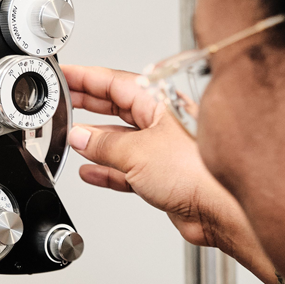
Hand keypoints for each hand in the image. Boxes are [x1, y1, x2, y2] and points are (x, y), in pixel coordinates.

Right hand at [63, 64, 276, 283]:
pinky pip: (125, 169)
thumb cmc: (198, 172)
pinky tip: (90, 170)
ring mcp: (161, 149)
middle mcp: (161, 123)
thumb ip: (103, 145)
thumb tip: (80, 137)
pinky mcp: (160, 176)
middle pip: (116, 108)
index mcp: (159, 102)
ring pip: (119, 140)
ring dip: (95, 142)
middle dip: (87, 104)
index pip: (115, 83)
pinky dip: (106, 170)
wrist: (220, 209)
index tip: (67, 74)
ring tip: (70, 139)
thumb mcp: (137, 152)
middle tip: (64, 100)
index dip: (87, 77)